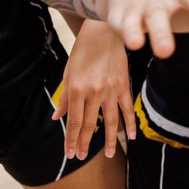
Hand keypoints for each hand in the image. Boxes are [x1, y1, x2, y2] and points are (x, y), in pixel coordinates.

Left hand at [54, 19, 134, 159]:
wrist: (104, 32)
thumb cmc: (83, 51)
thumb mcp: (68, 73)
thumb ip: (64, 97)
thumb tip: (57, 116)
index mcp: (77, 89)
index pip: (74, 122)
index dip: (71, 140)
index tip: (70, 153)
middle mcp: (94, 92)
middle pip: (90, 124)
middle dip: (85, 143)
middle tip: (81, 157)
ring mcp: (111, 90)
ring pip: (112, 121)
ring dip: (111, 140)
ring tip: (110, 155)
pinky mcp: (124, 86)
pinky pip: (127, 109)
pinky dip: (131, 123)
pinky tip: (132, 136)